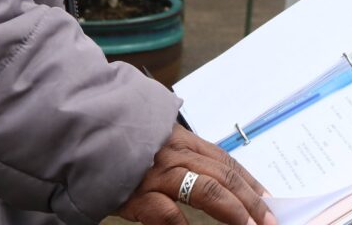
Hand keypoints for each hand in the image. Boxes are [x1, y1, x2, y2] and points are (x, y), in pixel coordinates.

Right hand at [115, 124, 275, 224]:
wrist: (81, 135)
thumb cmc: (117, 140)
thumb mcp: (152, 141)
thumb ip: (179, 154)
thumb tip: (207, 174)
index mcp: (181, 140)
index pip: (224, 160)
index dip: (249, 180)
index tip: (268, 197)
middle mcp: (174, 153)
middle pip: (222, 176)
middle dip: (251, 199)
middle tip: (270, 219)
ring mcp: (157, 173)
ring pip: (206, 190)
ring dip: (233, 210)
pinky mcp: (138, 193)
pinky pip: (169, 213)